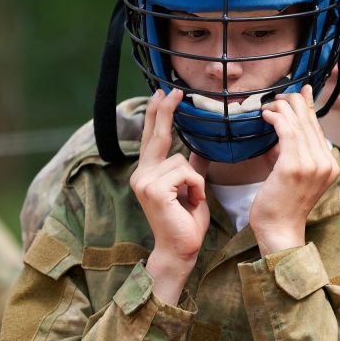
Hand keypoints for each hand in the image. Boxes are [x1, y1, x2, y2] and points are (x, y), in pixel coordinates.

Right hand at [130, 89, 209, 303]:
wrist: (180, 250)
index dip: (158, 115)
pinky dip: (196, 188)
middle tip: (173, 91)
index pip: (153, 138)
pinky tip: (190, 203)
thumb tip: (197, 150)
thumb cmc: (186, 223)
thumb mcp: (191, 189)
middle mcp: (142, 174)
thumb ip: (191, 168)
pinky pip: (186, 173)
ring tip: (191, 201)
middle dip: (164, 111)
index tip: (163, 94)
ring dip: (195, 182)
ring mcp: (145, 181)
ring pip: (181, 161)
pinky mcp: (154, 189)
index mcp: (149, 173)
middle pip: (156, 136)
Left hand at [251, 86, 339, 255]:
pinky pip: (287, 132)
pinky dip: (276, 119)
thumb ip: (290, 152)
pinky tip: (266, 115)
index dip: (308, 107)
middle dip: (294, 103)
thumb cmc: (281, 206)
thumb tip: (280, 129)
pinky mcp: (295, 166)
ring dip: (282, 108)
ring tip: (269, 106)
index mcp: (330, 166)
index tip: (301, 91)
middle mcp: (326, 163)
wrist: (280, 231)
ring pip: (298, 123)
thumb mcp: (291, 174)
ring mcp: (312, 165)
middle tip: (279, 95)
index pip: (318, 128)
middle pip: (310, 121)